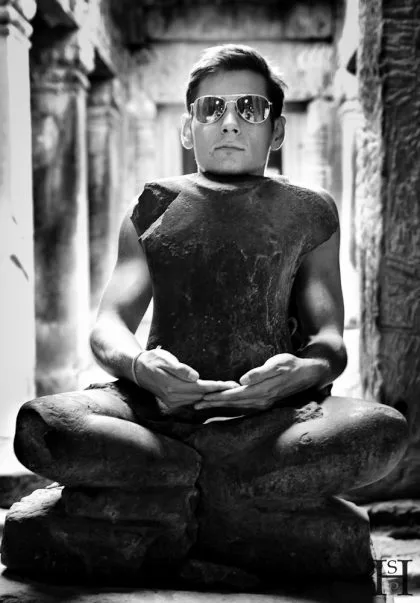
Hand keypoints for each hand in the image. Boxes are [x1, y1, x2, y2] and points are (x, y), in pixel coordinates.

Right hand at [133, 347, 238, 412]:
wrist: (138, 369)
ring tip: (230, 392)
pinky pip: (192, 401)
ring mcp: (173, 402)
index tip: (232, 384)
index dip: (218, 386)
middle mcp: (174, 397)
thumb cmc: (153, 360)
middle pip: (203, 395)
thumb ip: (180, 369)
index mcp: (174, 387)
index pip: (202, 387)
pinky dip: (204, 398)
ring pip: (199, 399)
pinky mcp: (173, 402)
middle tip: (238, 388)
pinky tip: (214, 395)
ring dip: (214, 396)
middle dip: (220, 392)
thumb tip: (195, 377)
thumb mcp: (165, 359)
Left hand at [194, 353, 324, 410]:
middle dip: (213, 404)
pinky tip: (223, 406)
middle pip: (232, 403)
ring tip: (204, 406)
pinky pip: (243, 406)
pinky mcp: (264, 402)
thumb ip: (260, 373)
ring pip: (236, 406)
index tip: (202, 398)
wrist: (308, 374)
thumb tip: (243, 380)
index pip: (234, 395)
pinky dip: (231, 406)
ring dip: (220, 406)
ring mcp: (263, 403)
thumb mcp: (277, 364)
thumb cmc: (291, 365)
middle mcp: (261, 400)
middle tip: (195, 405)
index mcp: (261, 391)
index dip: (217, 397)